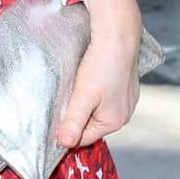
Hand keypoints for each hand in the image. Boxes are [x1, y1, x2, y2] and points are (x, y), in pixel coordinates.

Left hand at [54, 0, 142, 150]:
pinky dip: (93, 92)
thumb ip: (73, 122)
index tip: (53, 119)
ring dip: (83, 103)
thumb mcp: (83, 97)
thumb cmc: (102, 65)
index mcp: (114, 122)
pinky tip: (87, 80)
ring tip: (75, 88)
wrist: (118, 34)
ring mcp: (126, 100)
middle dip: (75, 116)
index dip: (66, 131)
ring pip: (96, 110)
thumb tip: (64, 144)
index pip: (83, 138)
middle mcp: (124, 114)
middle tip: (63, 100)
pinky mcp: (125, 86)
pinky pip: (104, 97)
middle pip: (90, 125)